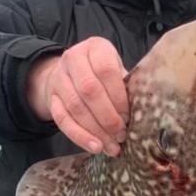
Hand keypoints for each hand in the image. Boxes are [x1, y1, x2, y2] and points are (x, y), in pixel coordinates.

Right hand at [27, 37, 128, 154]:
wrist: (70, 73)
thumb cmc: (104, 75)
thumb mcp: (118, 71)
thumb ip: (128, 87)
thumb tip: (144, 115)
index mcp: (96, 48)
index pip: (106, 70)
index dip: (118, 96)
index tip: (128, 116)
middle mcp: (73, 58)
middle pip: (89, 90)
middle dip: (107, 117)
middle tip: (122, 135)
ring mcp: (59, 78)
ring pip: (75, 107)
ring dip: (96, 130)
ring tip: (112, 146)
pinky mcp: (51, 98)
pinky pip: (62, 120)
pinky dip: (80, 136)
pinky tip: (95, 147)